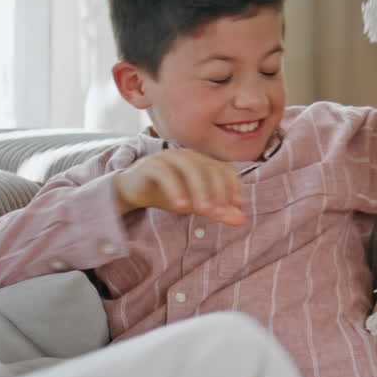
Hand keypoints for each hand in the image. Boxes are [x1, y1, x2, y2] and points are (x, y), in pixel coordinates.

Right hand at [114, 149, 246, 225]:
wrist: (134, 191)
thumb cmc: (168, 195)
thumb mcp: (196, 205)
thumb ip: (218, 210)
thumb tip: (243, 220)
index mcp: (202, 162)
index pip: (224, 169)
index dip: (232, 186)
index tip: (238, 204)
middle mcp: (188, 156)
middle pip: (209, 169)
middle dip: (217, 191)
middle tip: (219, 213)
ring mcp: (169, 157)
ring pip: (190, 168)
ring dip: (199, 189)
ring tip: (203, 211)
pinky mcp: (151, 164)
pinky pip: (166, 174)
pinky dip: (175, 189)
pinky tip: (180, 206)